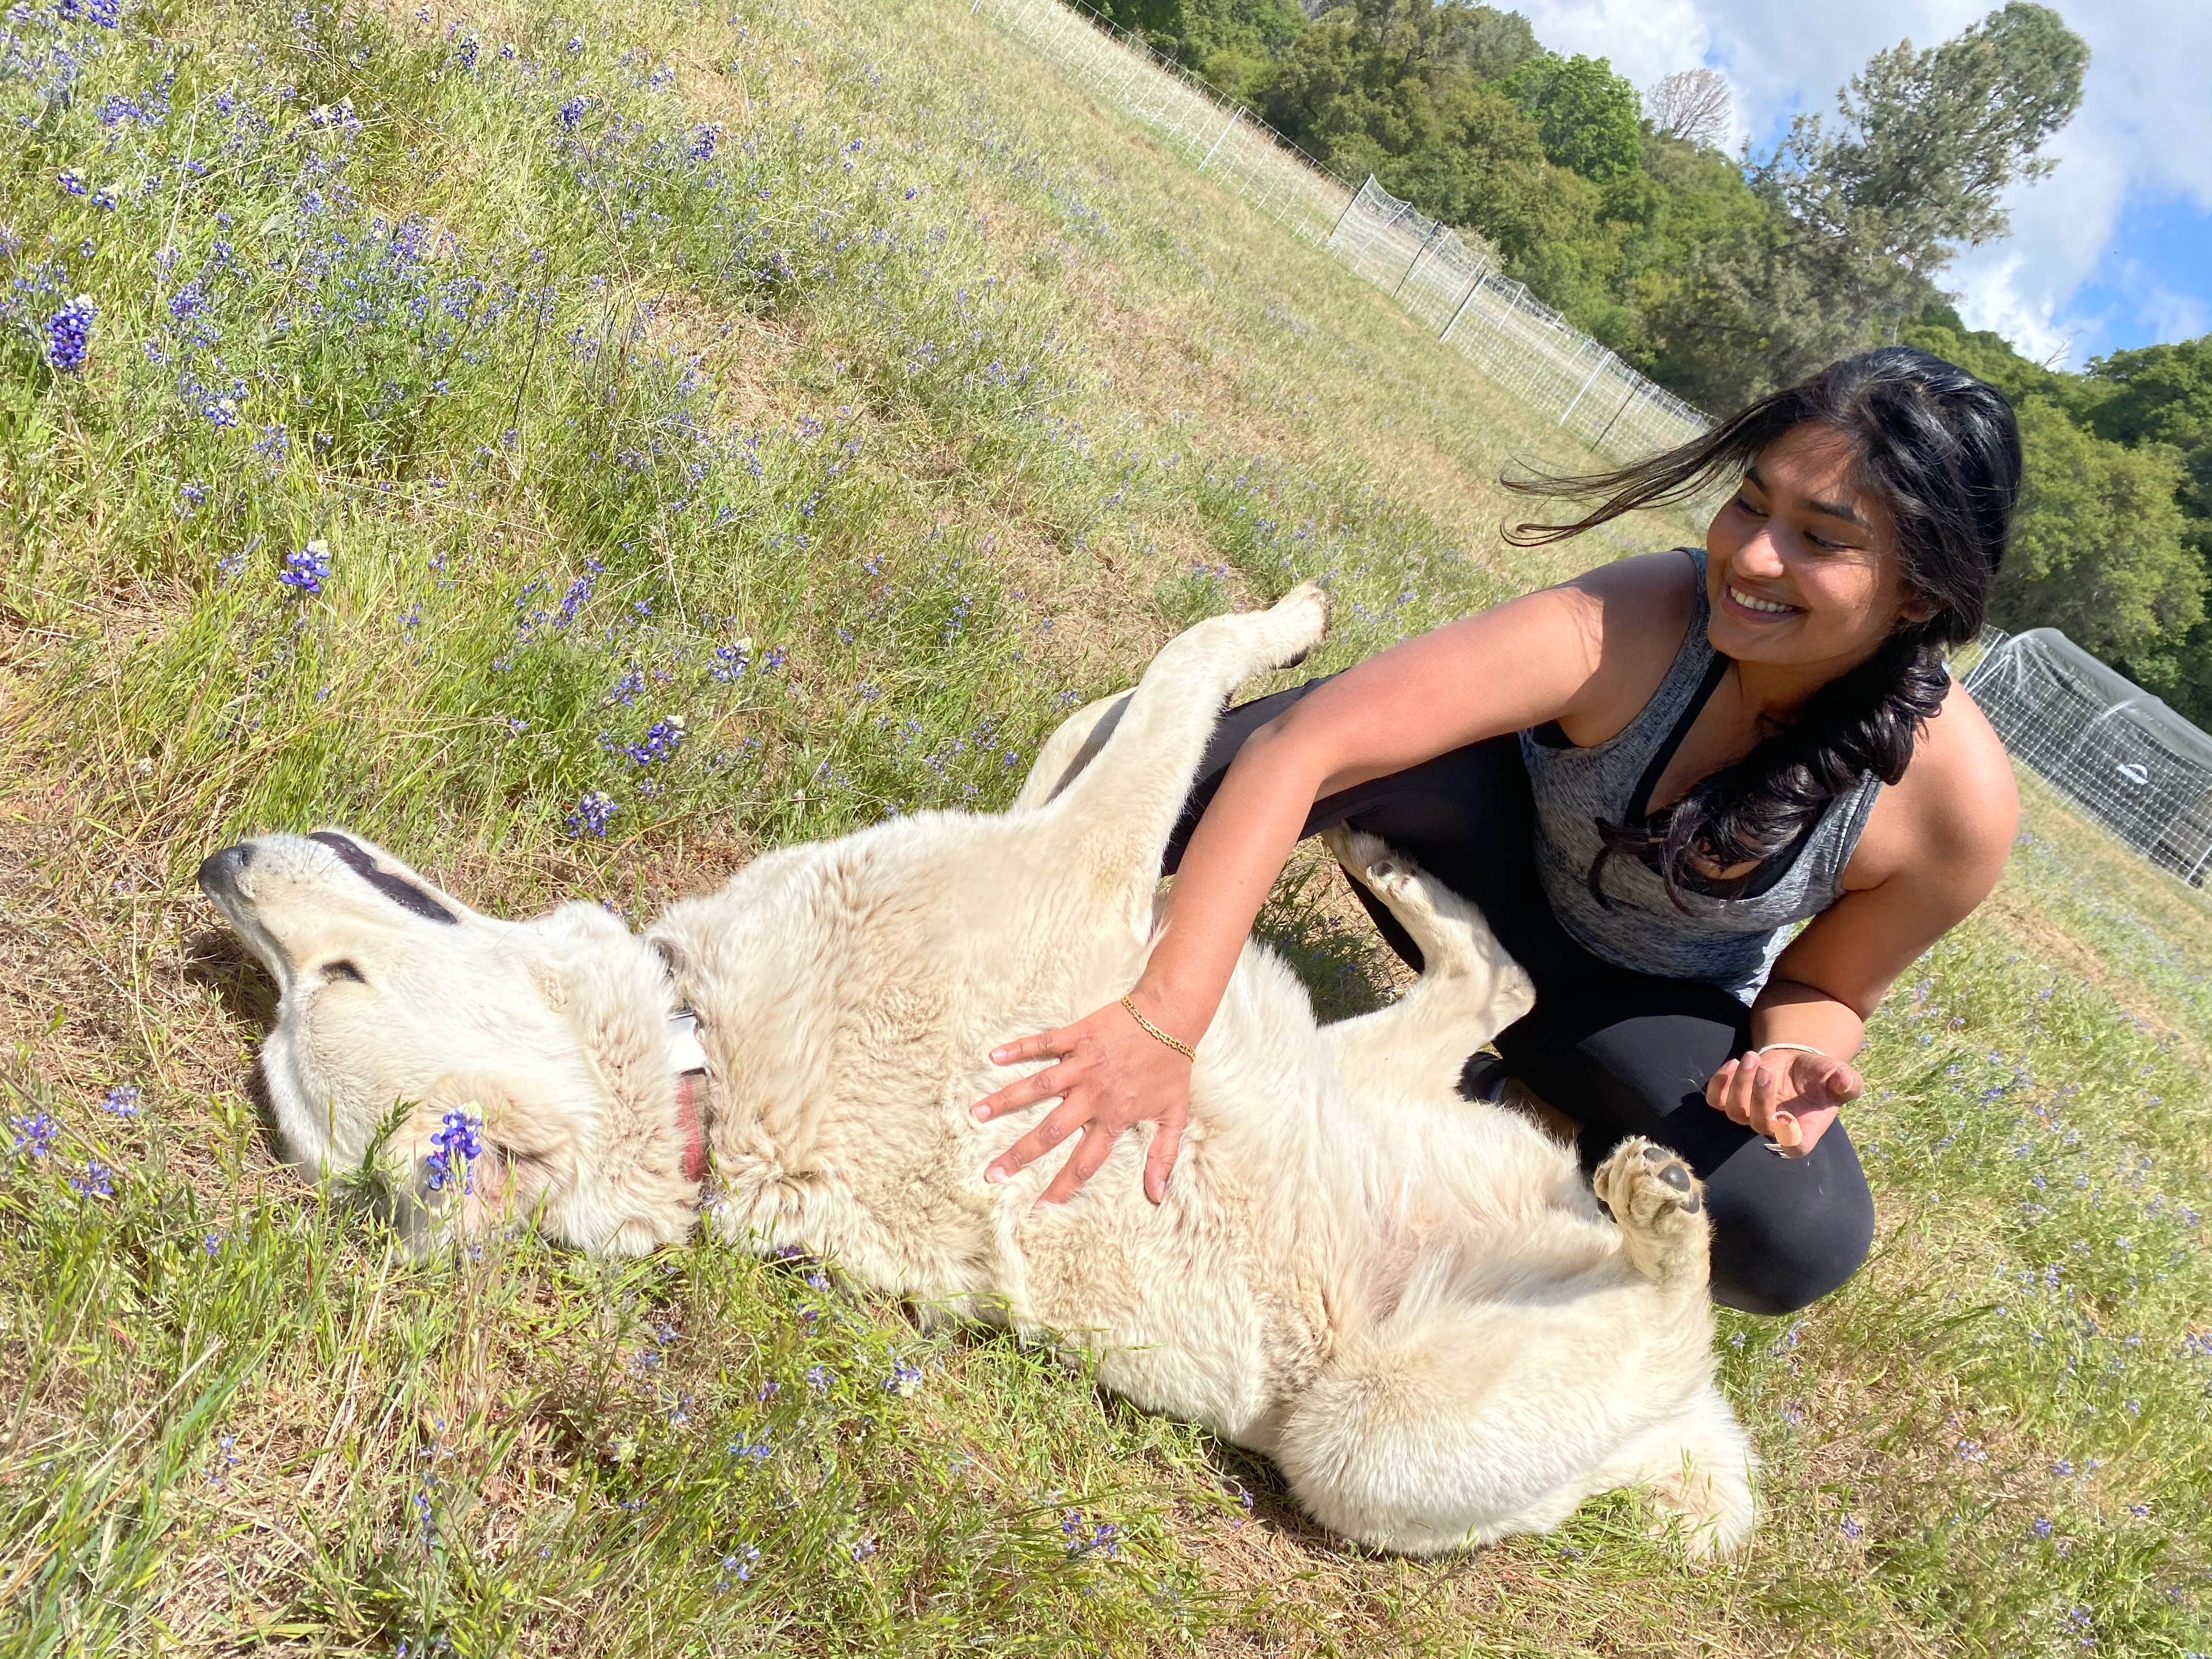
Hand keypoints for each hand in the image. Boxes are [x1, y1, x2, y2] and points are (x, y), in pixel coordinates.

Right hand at [973, 995, 1193, 1204]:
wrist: (1173, 1015)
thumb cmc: (1172, 1065)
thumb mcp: (1175, 1115)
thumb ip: (1164, 1155)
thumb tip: (1158, 1195)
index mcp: (1113, 1117)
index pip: (1084, 1162)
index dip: (1062, 1187)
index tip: (1037, 1208)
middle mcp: (1092, 1095)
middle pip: (1050, 1131)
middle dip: (1019, 1155)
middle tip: (992, 1173)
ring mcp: (1081, 1065)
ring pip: (1038, 1087)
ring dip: (1006, 1100)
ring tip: (977, 1114)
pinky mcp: (1077, 1036)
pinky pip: (1043, 1043)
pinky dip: (1019, 1048)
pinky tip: (994, 1056)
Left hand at [1704, 1047, 1862, 1157]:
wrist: (1798, 1065)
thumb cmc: (1821, 1077)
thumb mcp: (1840, 1076)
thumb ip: (1848, 1082)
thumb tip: (1845, 1080)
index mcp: (1804, 1129)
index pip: (1794, 1146)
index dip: (1787, 1136)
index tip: (1787, 1115)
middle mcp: (1774, 1127)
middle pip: (1757, 1123)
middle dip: (1759, 1096)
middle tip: (1766, 1070)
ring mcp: (1750, 1115)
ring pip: (1734, 1111)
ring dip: (1739, 1084)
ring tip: (1752, 1057)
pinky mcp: (1731, 1100)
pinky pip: (1715, 1100)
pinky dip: (1719, 1083)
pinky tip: (1735, 1063)